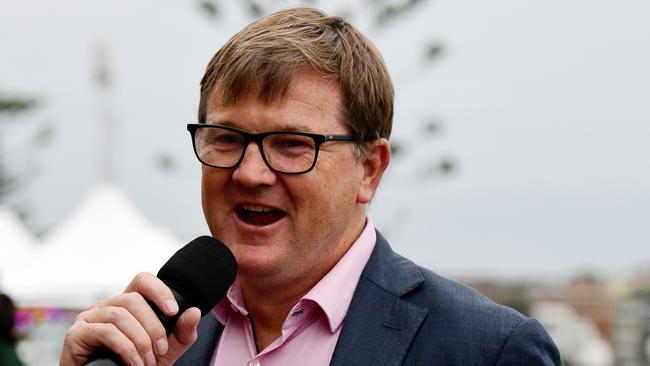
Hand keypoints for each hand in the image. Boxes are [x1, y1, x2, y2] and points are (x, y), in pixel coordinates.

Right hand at [60, 272, 200, 365]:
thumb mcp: (165, 351)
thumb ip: (181, 333)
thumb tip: (194, 311)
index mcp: (127, 305)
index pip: (142, 280)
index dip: (159, 290)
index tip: (174, 311)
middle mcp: (107, 306)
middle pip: (133, 299)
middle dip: (153, 326)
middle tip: (161, 350)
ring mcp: (89, 318)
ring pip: (120, 314)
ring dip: (140, 340)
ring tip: (147, 361)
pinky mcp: (77, 334)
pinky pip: (105, 331)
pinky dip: (125, 348)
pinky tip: (134, 363)